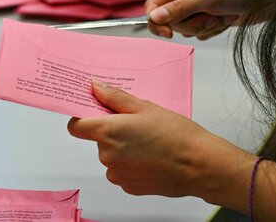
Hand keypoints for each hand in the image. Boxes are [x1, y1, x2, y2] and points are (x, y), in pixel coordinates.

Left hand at [68, 80, 250, 196]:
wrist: (199, 165)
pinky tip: (151, 157)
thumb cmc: (176, 135)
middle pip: (97, 140)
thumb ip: (114, 98)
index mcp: (108, 132)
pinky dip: (132, 164)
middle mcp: (107, 155)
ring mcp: (117, 174)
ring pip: (111, 156)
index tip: (95, 113)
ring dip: (122, 149)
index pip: (76, 126)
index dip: (83, 119)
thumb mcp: (144, 107)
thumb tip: (95, 88)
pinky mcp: (129, 186)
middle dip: (112, 132)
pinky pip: (122, 171)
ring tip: (148, 142)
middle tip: (136, 125)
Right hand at [145, 0, 275, 39]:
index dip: (157, 21)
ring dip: (203, 27)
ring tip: (221, 15)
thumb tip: (154, 16)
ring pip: (184, 29)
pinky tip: (225, 19)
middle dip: (190, 24)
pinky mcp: (206, 18)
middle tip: (209, 16)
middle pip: (169, 21)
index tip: (169, 33)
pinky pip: (198, 34)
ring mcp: (195, 7)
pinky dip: (212, 30)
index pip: (153, 5)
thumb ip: (179, 8)